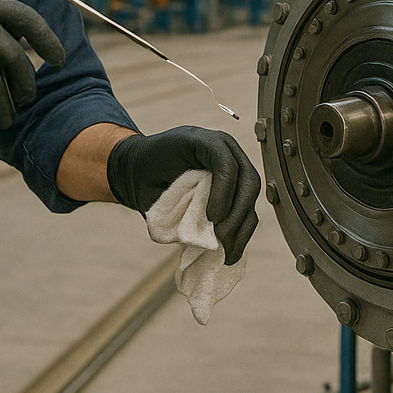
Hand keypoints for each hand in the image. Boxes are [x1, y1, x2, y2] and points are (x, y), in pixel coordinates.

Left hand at [107, 127, 260, 264]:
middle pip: (249, 180)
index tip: (212, 217)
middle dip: (238, 212)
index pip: (226, 163)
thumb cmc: (146, 169)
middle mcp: (226, 151)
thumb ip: (175, 197)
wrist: (142, 168)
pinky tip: (231, 251)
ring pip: (250, 199)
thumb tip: (200, 232)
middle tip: (221, 236)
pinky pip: (246, 212)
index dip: (224, 192)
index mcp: (205, 141)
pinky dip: (241, 234)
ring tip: (227, 251)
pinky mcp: (234, 191)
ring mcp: (234, 170)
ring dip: (241, 227)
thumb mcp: (154, 175)